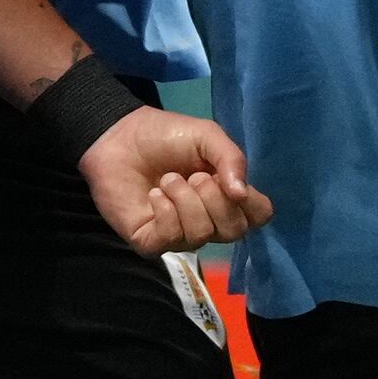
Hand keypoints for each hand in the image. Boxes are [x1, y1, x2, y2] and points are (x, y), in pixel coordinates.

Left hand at [77, 105, 273, 252]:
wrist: (119, 137)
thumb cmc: (166, 137)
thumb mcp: (207, 136)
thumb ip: (231, 159)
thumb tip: (241, 193)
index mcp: (228, 197)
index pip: (259, 216)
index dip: (251, 202)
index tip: (227, 179)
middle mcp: (209, 221)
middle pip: (234, 231)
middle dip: (215, 199)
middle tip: (194, 176)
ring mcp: (180, 235)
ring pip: (201, 235)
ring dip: (185, 200)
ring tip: (167, 179)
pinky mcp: (151, 242)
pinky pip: (171, 238)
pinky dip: (165, 212)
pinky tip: (154, 195)